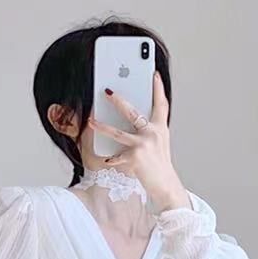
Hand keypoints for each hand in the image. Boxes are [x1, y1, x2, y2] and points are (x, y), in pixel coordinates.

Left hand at [89, 72, 190, 212]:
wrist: (166, 185)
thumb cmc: (159, 164)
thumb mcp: (158, 143)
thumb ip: (148, 130)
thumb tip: (130, 120)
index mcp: (160, 128)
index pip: (161, 103)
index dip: (158, 88)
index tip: (154, 73)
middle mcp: (153, 133)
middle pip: (133, 112)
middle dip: (118, 101)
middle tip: (106, 90)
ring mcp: (144, 145)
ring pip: (118, 133)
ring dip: (102, 126)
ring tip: (91, 121)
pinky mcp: (135, 157)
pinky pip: (117, 156)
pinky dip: (111, 159)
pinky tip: (106, 159)